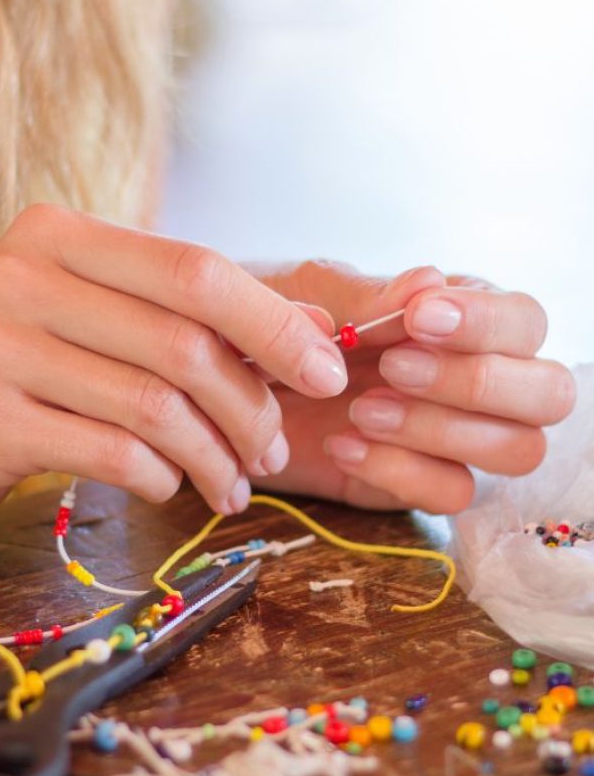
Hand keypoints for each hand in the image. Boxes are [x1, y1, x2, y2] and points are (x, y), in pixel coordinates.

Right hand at [0, 206, 348, 535]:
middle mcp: (25, 277)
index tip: (327, 375)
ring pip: (155, 407)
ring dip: (214, 457)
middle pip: (183, 344)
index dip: (274, 325)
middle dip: (250, 409)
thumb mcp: (114, 323)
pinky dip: (162, 478)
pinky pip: (114, 453)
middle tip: (275, 452)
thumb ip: (202, 319)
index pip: (197, 271)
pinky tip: (170, 487)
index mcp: (63, 237)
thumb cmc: (39, 366)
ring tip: (233, 486)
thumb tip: (316, 330)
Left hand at [247, 262, 575, 512]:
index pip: (526, 321)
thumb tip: (430, 282)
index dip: (487, 323)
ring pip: (518, 450)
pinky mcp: (420, 481)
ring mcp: (453, 436)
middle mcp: (474, 378)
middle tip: (393, 369)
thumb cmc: (276, 323)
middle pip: (548, 394)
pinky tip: (342, 446)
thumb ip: (368, 294)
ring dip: (443, 430)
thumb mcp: (310, 295)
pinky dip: (402, 472)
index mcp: (463, 317)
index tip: (419, 320)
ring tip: (360, 410)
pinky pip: (453, 493)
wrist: (227, 382)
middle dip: (478, 383)